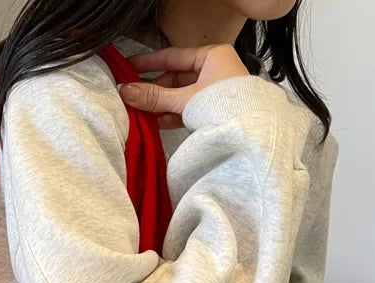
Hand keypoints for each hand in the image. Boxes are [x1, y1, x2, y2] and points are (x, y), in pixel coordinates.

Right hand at [119, 45, 249, 128]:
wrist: (251, 134)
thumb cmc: (224, 106)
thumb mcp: (184, 99)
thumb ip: (154, 96)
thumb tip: (124, 91)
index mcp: (212, 56)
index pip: (173, 57)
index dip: (148, 63)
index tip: (127, 67)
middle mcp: (213, 71)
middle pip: (174, 79)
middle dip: (153, 90)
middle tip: (130, 97)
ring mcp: (213, 93)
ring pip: (178, 96)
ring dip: (159, 105)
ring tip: (138, 112)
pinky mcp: (211, 113)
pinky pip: (185, 111)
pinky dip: (170, 116)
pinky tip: (154, 123)